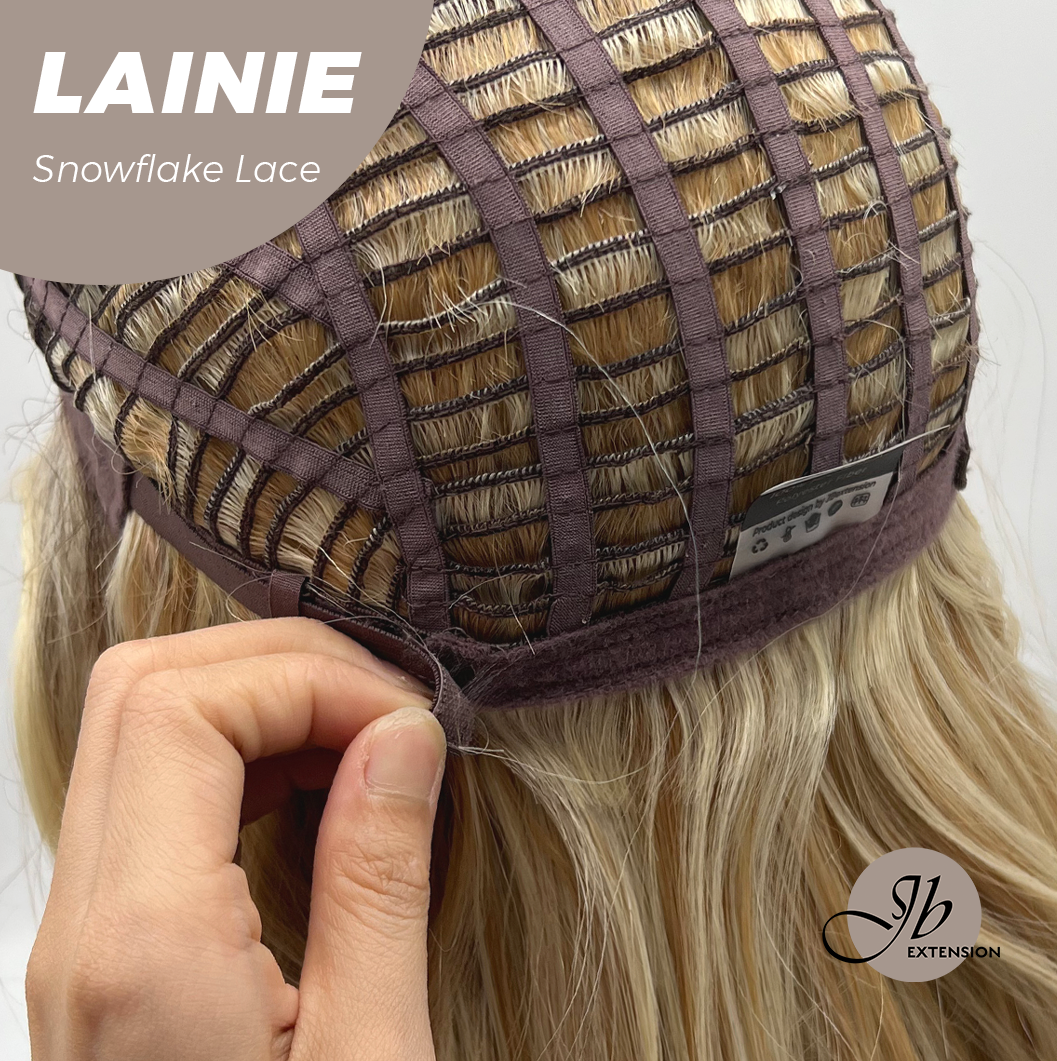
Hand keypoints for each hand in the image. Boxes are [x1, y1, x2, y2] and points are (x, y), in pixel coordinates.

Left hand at [25, 617, 447, 1059]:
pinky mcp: (107, 943)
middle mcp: (83, 927)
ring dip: (259, 699)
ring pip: (140, 724)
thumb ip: (378, 879)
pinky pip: (155, 786)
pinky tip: (316, 784)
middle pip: (142, 689)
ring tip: (364, 737)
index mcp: (142, 949)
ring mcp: (81, 933)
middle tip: (388, 711)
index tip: (408, 722)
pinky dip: (240, 748)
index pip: (182, 709)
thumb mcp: (373, 1060)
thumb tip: (401, 735)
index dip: (307, 681)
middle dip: (279, 666)